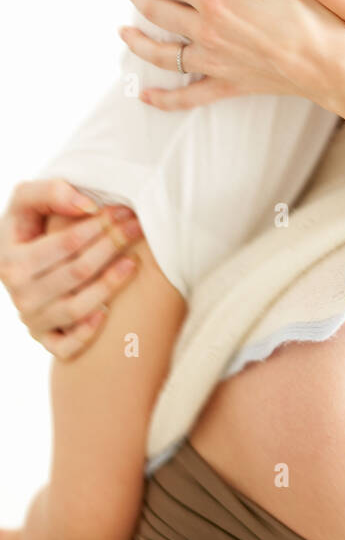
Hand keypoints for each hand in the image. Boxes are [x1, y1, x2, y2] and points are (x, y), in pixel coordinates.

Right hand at [0, 184, 142, 358]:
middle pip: (77, 273)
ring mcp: (32, 320)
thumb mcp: (28, 202)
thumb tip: (88, 205)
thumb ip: (51, 192)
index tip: (124, 211)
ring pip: (77, 308)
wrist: (18, 263)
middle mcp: (19, 295)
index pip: (64, 245)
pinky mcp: (45, 340)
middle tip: (137, 228)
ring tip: (134, 262)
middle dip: (112, 246)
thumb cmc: (29, 228)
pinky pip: (66, 347)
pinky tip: (107, 312)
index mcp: (11, 261)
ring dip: (111, 284)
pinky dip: (87, 333)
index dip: (98, 227)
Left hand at [120, 0, 344, 112]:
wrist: (328, 61)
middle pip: (155, 10)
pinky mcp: (226, 84)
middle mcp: (205, 31)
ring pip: (160, 53)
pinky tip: (145, 95)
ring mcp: (212, 62)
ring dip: (136, 40)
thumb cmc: (307, 11)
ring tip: (124, 30)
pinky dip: (163, 99)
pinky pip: (186, 97)